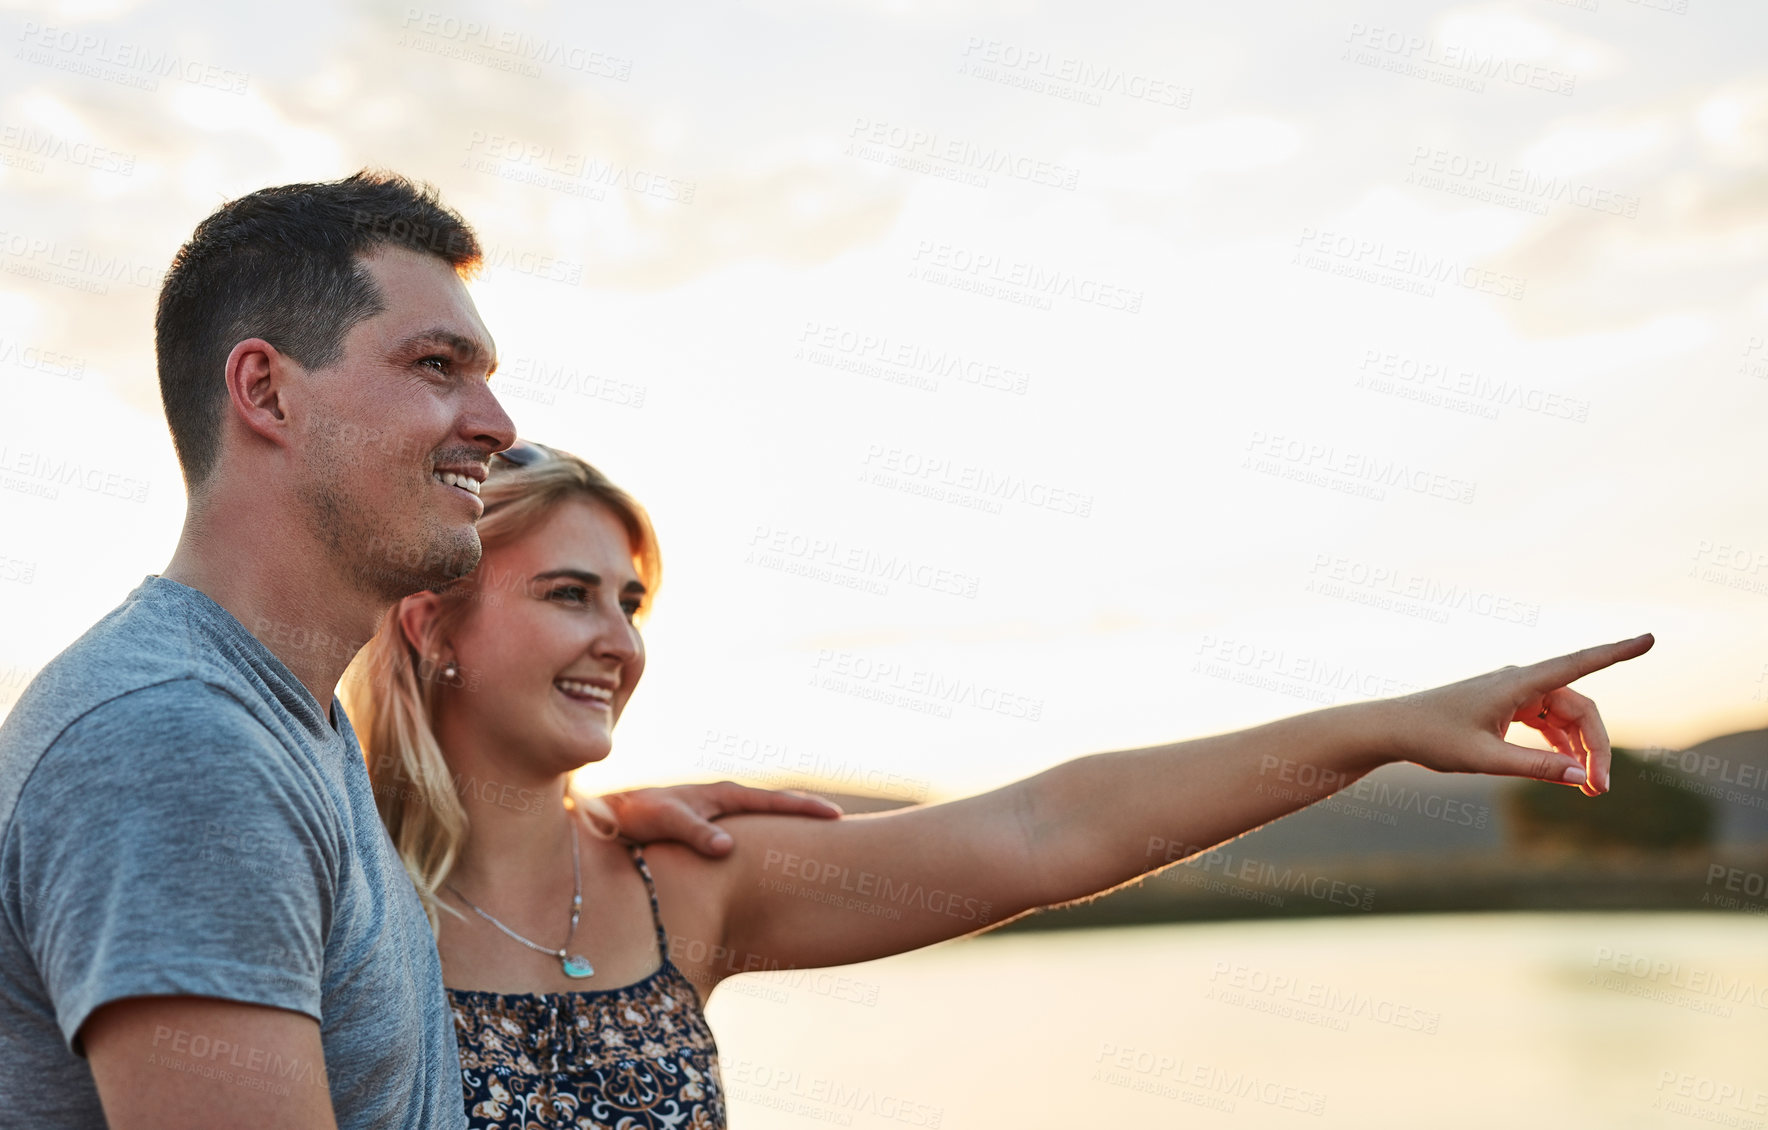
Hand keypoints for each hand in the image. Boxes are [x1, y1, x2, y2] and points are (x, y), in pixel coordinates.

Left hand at [596, 781, 842, 855]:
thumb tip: (728, 848)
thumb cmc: (634, 815)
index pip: (775, 800)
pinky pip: (747, 830)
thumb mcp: (665, 820)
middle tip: (840, 824)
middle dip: (807, 813)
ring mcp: (717, 813)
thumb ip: (695, 832)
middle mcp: (724, 801)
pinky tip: (769, 854)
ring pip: (763, 818)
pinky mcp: (706, 828)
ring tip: (814, 840)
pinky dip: (765, 836)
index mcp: (723, 795)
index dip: (806, 809)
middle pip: (776, 805)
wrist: (605, 812)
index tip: (836, 817)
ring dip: (788, 825)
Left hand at [1383, 633, 1653, 796]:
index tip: (1650, 638)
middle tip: (1599, 790)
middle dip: (1596, 746)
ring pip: (1565, 717)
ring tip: (1589, 789)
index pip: (1579, 664)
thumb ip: (1535, 768)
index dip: (1617, 652)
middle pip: (1579, 708)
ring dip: (1580, 750)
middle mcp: (1520, 682)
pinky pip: (1547, 723)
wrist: (1393, 729)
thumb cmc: (1432, 739)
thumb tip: (1583, 777)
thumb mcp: (1485, 759)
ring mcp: (1514, 693)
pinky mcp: (1507, 707)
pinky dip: (1561, 746)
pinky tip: (1570, 771)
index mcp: (1518, 683)